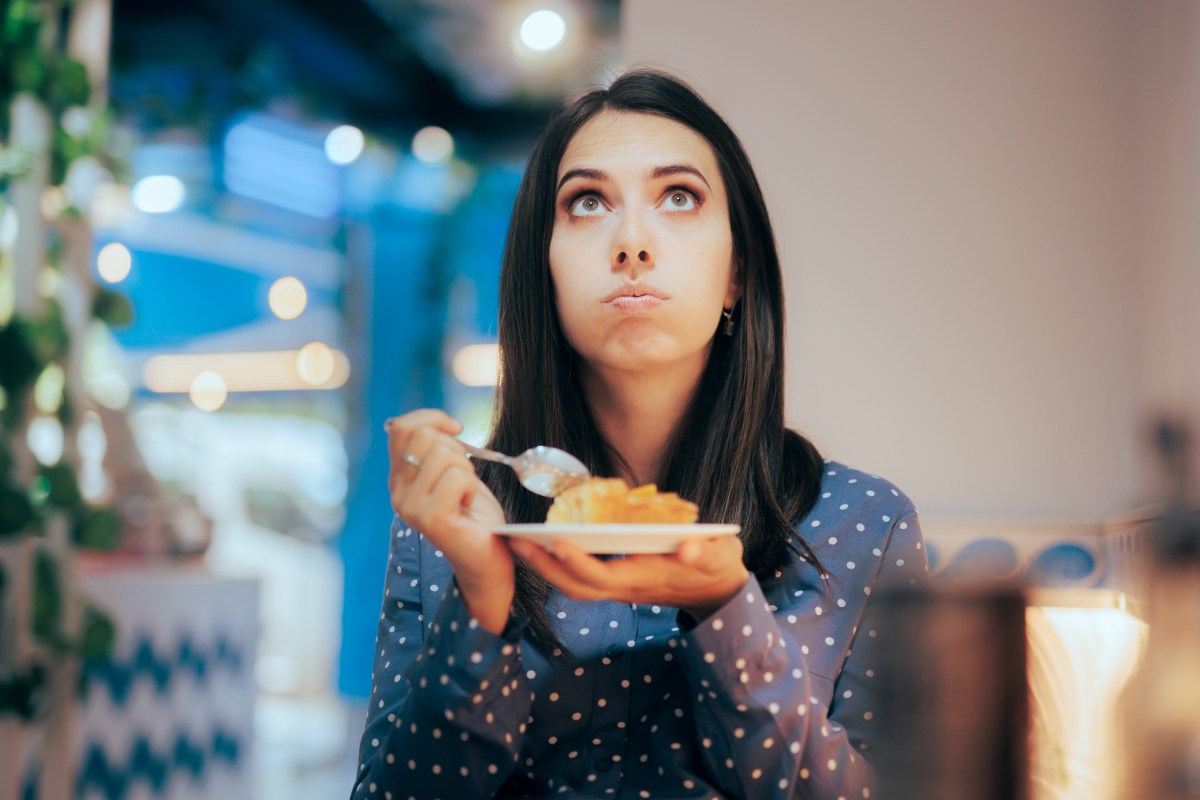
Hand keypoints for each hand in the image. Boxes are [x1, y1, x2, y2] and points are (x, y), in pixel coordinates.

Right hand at [386, 409, 511, 632]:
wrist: (487, 559)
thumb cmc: (474, 515)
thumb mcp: (453, 473)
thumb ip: (438, 450)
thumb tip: (442, 423)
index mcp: (399, 480)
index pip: (401, 428)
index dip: (432, 418)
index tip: (456, 429)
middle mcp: (398, 494)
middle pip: (424, 437)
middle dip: (455, 448)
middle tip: (464, 478)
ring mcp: (411, 507)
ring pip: (444, 455)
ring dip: (467, 470)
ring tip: (466, 495)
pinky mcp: (431, 519)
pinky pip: (457, 477)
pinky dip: (472, 486)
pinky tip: (468, 506)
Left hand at [508, 535, 749, 621]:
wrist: (717, 590)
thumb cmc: (716, 565)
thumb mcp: (719, 554)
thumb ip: (705, 551)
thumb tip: (688, 548)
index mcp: (647, 578)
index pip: (605, 576)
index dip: (580, 563)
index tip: (558, 542)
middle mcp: (627, 588)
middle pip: (577, 586)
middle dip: (545, 566)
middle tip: (516, 541)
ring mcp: (619, 588)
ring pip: (574, 585)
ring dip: (544, 567)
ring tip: (517, 542)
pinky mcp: (616, 582)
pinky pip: (579, 579)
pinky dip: (556, 564)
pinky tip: (539, 544)